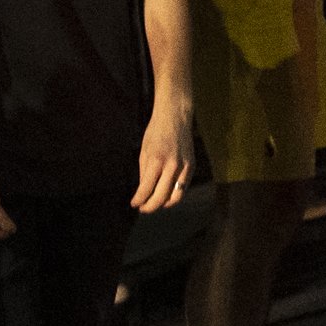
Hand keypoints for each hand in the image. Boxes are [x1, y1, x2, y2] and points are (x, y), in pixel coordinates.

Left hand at [133, 94, 196, 212]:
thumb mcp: (144, 151)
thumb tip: (144, 192)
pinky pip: (183, 187)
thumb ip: (145, 173)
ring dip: (164, 204)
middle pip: (161, 197)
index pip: (146, 189)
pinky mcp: (192, 166)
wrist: (176, 116)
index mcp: (156, 160)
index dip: (139, 200)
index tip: (134, 204)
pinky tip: (166, 194)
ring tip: (155, 204)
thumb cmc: (156, 132)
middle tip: (143, 208)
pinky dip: (174, 194)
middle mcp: (172, 166)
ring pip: (176, 197)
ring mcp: (184, 167)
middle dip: (150, 207)